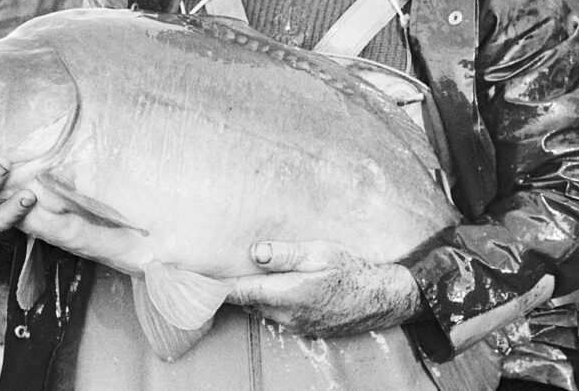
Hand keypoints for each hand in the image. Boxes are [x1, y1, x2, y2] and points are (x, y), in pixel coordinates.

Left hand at [226, 241, 421, 337]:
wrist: (381, 298)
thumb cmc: (351, 271)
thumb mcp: (319, 253)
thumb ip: (285, 254)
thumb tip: (254, 252)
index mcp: (286, 295)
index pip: (239, 292)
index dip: (216, 284)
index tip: (196, 274)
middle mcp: (285, 314)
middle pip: (244, 301)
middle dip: (229, 285)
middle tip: (213, 265)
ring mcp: (293, 323)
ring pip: (258, 306)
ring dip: (247, 292)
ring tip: (237, 270)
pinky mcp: (301, 325)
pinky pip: (273, 311)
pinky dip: (263, 298)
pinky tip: (266, 282)